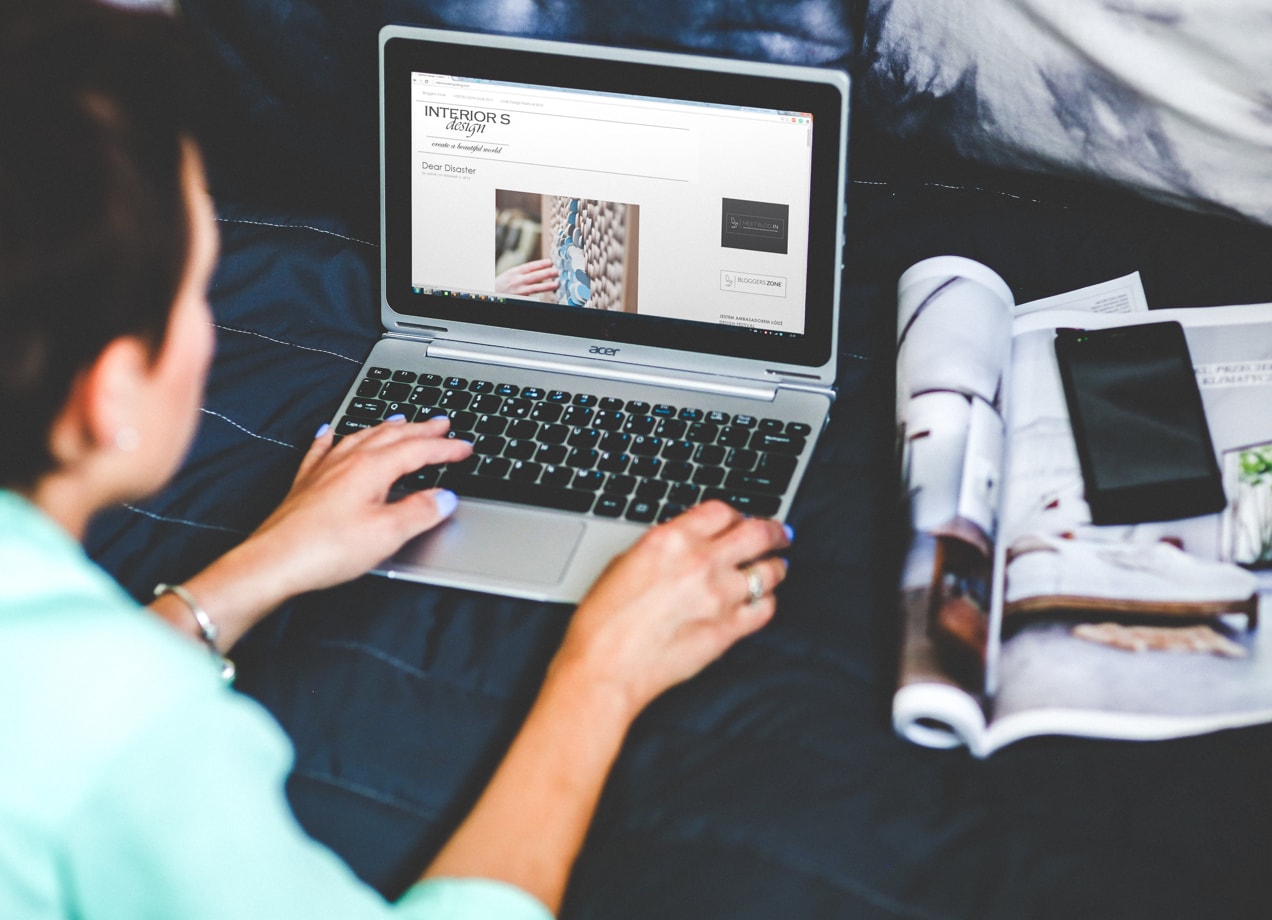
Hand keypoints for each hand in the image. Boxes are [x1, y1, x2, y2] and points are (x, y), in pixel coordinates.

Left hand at [159, 416, 471, 648]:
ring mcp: (324, 470)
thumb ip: (420, 512)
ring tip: (400, 420)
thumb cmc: (325, 549)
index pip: (418, 450)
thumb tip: (444, 497)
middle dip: (421, 428)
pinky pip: (322, 449)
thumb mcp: (386, 534)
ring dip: (385, 428)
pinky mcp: (306, 485)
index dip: (445, 448)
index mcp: (371, 468)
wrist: (273, 563)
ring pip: (361, 437)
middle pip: (391, 436)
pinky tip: (328, 431)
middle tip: (441, 422)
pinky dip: (332, 437)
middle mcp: (347, 461)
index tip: (465, 447)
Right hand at [495, 258, 557, 295]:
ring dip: (547, 285)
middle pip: (534, 275)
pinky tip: (547, 296)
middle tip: (557, 271)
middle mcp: (517, 280)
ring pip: (535, 287)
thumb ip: (522, 273)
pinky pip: (531, 297)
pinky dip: (539, 296)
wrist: (490, 294)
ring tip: (556, 284)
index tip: (550, 262)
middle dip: (547, 272)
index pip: (530, 266)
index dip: (541, 263)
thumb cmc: (500, 285)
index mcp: (514, 272)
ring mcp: (518, 290)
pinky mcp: (520, 299)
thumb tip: (537, 270)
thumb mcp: (509, 275)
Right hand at [550, 500, 790, 718]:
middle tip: (781, 535)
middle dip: (775, 531)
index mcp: (672, 539)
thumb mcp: (626, 562)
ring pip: (769, 571)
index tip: (741, 520)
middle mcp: (701, 562)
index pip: (723, 511)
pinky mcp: (728, 630)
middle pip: (758, 532)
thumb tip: (690, 544)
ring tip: (775, 568)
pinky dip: (766, 601)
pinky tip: (759, 601)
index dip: (737, 514)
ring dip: (775, 567)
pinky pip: (765, 608)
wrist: (605, 667)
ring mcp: (719, 597)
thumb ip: (665, 548)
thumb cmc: (604, 620)